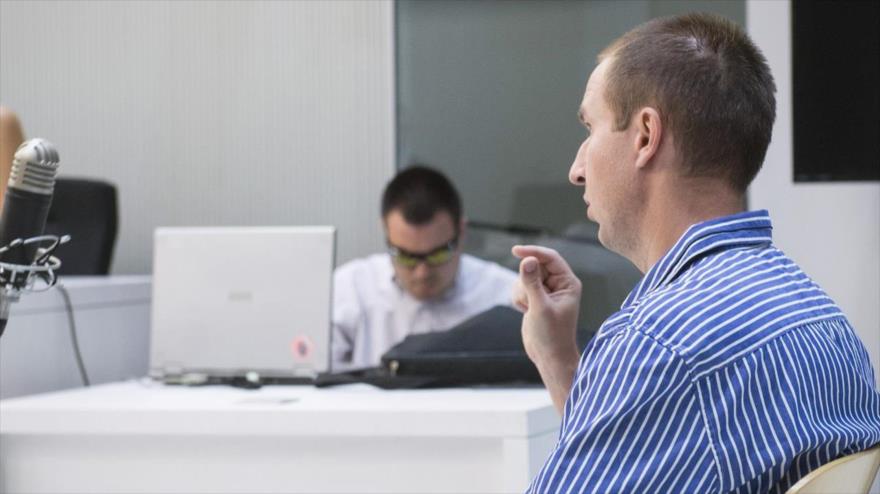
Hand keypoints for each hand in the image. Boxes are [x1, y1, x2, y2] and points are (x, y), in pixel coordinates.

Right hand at [512, 245, 581, 412]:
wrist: (549, 357)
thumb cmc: (551, 335)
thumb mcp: (540, 308)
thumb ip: (532, 283)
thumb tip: (526, 259)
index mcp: (568, 283)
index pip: (550, 258)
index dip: (533, 252)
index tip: (516, 251)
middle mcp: (559, 284)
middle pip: (535, 266)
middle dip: (526, 280)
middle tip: (528, 301)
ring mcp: (546, 291)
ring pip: (525, 277)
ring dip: (521, 291)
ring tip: (529, 309)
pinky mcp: (535, 298)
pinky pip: (520, 287)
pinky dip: (518, 298)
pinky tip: (525, 311)